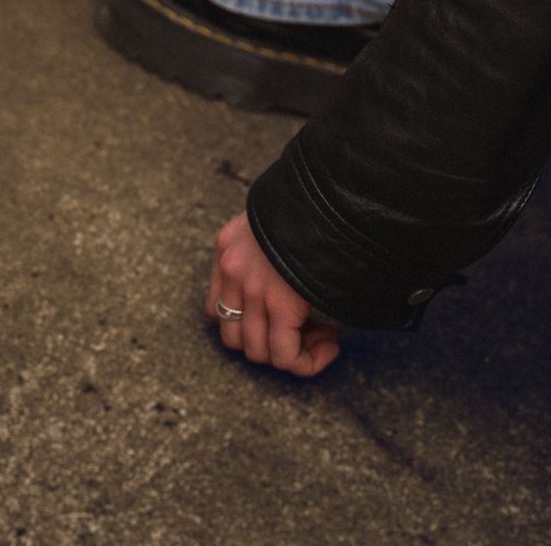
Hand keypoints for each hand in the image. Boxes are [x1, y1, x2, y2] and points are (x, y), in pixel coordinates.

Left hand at [207, 208, 342, 375]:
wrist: (332, 188)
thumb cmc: (316, 199)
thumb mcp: (279, 217)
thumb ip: (272, 248)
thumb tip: (291, 290)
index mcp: (227, 245)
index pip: (218, 307)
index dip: (252, 324)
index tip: (285, 318)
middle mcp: (231, 269)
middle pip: (234, 337)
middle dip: (270, 344)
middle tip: (307, 332)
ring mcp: (252, 287)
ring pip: (259, 351)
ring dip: (290, 353)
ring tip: (323, 337)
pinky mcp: (279, 302)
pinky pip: (285, 356)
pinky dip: (307, 361)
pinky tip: (330, 345)